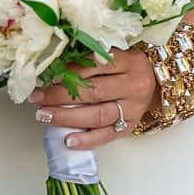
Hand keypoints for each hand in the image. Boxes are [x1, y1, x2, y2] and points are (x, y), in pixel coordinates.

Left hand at [29, 47, 157, 150]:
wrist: (156, 81)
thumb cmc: (127, 65)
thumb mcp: (115, 53)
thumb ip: (90, 58)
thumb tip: (53, 65)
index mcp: (128, 62)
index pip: (97, 65)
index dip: (70, 71)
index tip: (47, 75)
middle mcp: (132, 86)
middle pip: (94, 92)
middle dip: (61, 95)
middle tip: (37, 98)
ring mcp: (132, 109)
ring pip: (98, 115)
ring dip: (67, 117)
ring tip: (44, 116)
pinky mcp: (130, 126)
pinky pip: (107, 136)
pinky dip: (86, 140)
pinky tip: (68, 140)